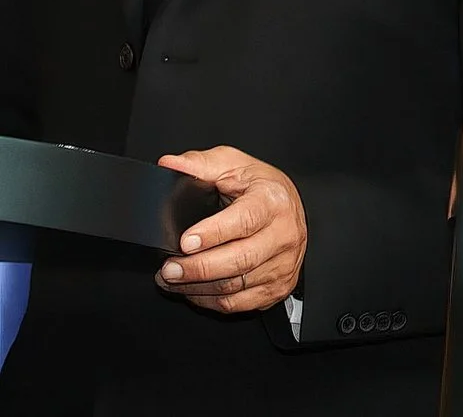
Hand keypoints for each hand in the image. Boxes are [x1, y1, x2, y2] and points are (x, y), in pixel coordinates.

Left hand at [154, 146, 307, 314]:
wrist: (288, 209)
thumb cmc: (259, 188)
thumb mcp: (233, 165)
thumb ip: (200, 164)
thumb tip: (169, 165)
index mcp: (274, 200)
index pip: (244, 220)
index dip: (213, 233)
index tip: (185, 242)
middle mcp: (285, 233)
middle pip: (240, 260)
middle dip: (197, 269)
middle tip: (168, 269)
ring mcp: (284, 263)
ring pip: (235, 286)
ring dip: (196, 288)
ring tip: (171, 280)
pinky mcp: (277, 286)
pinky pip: (237, 304)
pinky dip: (209, 301)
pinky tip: (192, 290)